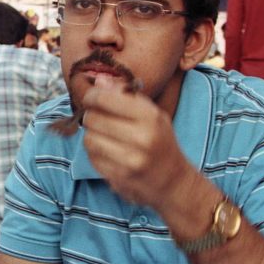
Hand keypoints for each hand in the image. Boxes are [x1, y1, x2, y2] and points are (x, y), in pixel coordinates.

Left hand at [78, 74, 201, 210]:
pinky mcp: (119, 177)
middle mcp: (142, 137)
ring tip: (104, 136)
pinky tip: (108, 152)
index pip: (104, 98)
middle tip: (99, 119)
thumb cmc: (160, 142)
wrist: (173, 182)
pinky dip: (95, 153)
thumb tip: (99, 80)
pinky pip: (92, 158)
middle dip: (92, 117)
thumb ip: (126, 96)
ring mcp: (130, 160)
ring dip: (92, 136)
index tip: (91, 98)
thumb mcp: (152, 114)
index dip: (92, 96)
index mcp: (150, 116)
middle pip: (93, 118)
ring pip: (89, 139)